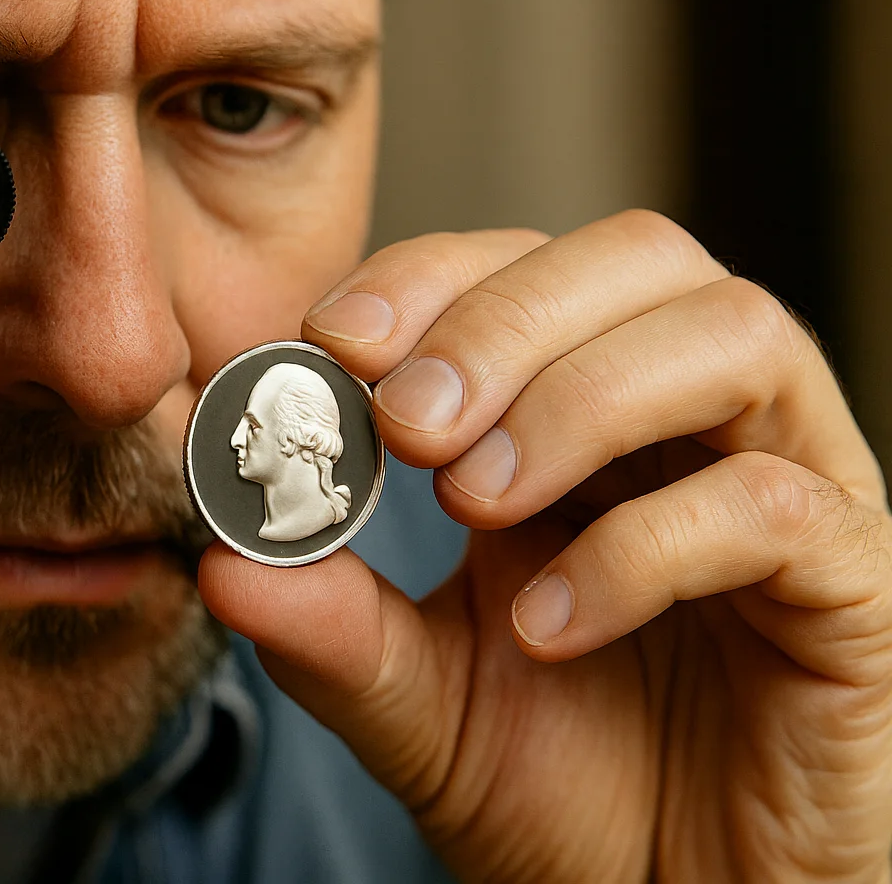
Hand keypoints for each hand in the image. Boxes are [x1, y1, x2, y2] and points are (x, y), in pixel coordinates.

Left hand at [200, 211, 891, 881]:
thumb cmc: (560, 790)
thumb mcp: (416, 704)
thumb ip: (331, 632)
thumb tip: (220, 562)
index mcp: (578, 420)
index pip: (521, 268)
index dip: (430, 278)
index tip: (332, 340)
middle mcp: (691, 426)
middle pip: (638, 258)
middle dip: (502, 319)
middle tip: (403, 424)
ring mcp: (785, 489)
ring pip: (733, 336)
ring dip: (580, 399)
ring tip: (476, 505)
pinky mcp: (852, 588)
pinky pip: (778, 506)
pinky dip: (646, 547)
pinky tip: (552, 627)